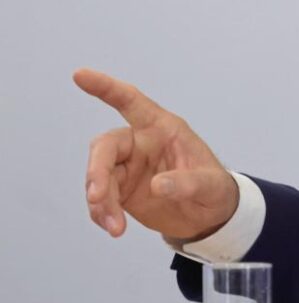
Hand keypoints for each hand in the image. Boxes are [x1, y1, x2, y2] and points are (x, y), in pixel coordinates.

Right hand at [78, 68, 238, 240]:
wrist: (210, 217)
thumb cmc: (214, 189)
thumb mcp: (212, 186)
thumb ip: (189, 183)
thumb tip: (159, 185)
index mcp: (163, 129)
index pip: (131, 102)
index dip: (107, 88)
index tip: (80, 75)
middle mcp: (140, 143)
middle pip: (106, 146)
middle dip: (96, 171)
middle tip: (97, 198)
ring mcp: (127, 167)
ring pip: (98, 175)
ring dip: (99, 200)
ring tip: (115, 226)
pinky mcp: (120, 190)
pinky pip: (100, 197)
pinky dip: (101, 213)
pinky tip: (114, 227)